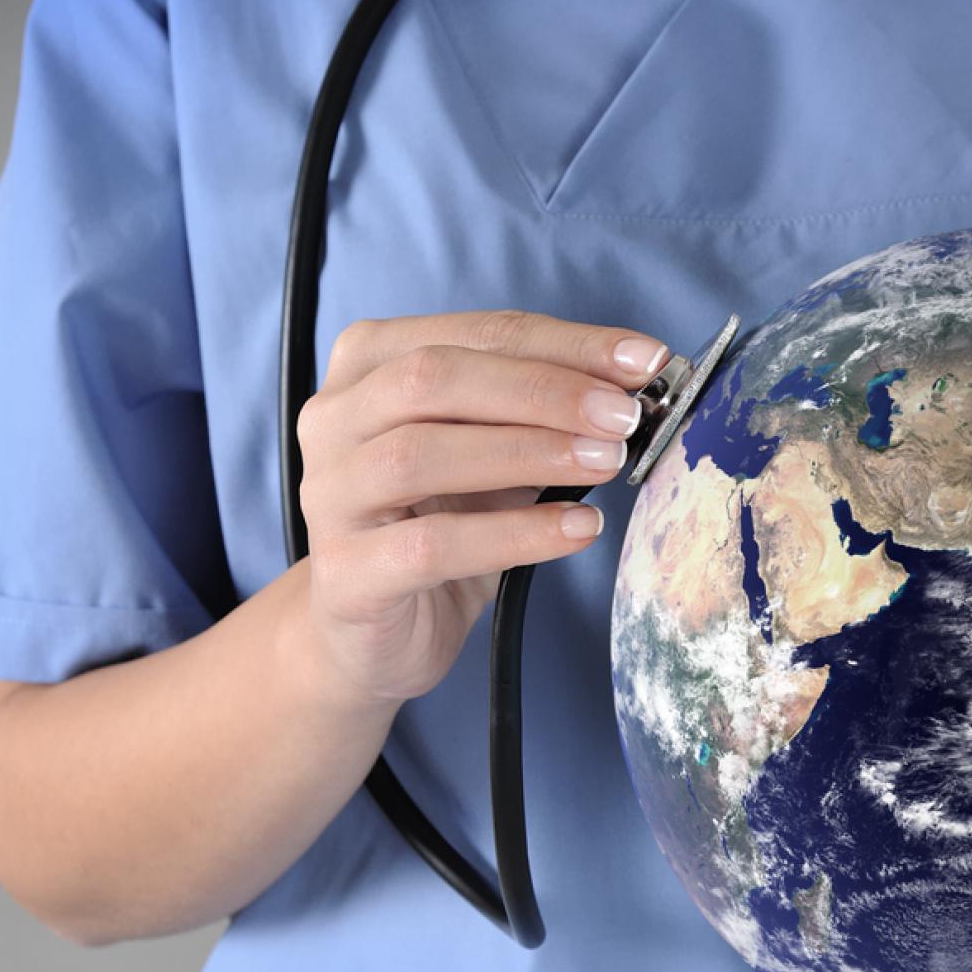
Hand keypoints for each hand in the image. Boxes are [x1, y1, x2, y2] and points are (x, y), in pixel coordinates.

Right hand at [295, 309, 671, 701]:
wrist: (373, 637)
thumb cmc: (439, 529)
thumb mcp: (495, 461)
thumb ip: (540, 419)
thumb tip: (632, 391)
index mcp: (369, 368)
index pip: (477, 334)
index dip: (566, 343)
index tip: (644, 359)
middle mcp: (333, 420)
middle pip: (435, 377)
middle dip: (544, 390)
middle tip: (624, 415)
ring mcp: (328, 496)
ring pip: (422, 454)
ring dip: (529, 452)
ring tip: (606, 462)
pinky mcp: (344, 575)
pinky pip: (432, 546)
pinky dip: (515, 534)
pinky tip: (579, 529)